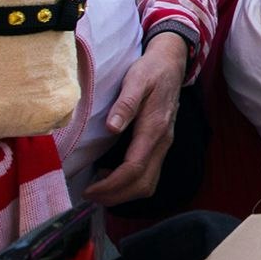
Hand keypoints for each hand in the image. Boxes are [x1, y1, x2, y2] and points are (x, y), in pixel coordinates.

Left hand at [84, 33, 186, 205]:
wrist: (171, 64)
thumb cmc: (151, 70)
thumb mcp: (136, 79)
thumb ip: (126, 103)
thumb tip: (112, 128)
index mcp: (155, 128)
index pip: (134, 168)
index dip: (111, 184)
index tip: (89, 189)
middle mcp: (162, 141)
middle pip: (143, 184)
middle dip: (115, 196)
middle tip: (89, 195)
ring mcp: (164, 145)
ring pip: (148, 184)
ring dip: (123, 194)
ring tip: (98, 189)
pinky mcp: (160, 145)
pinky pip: (149, 175)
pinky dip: (130, 184)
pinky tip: (110, 176)